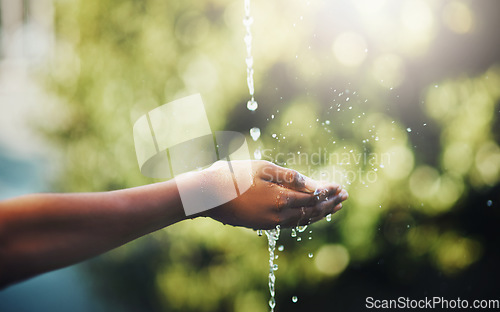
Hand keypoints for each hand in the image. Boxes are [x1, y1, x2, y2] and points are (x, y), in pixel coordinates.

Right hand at [198, 160, 347, 229]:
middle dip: (330, 204)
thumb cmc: (234, 176)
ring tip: (333, 208)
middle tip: (344, 197)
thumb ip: (290, 177)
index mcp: (281, 198)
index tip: (341, 187)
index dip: (329, 192)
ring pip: (303, 220)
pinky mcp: (263, 225)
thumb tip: (314, 185)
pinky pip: (290, 223)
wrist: (208, 195)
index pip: (314, 197)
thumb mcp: (263, 169)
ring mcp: (271, 222)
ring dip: (320, 213)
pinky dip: (304, 218)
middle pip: (312, 211)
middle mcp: (279, 215)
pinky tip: (308, 214)